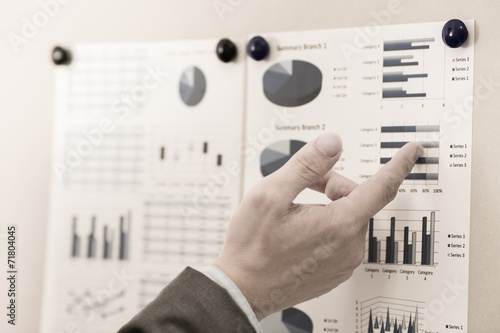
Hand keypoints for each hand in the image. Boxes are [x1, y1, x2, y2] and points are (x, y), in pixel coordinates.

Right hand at [214, 133, 422, 320]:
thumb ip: (306, 164)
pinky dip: (326, 226)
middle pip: (356, 200)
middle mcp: (349, 247)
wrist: (242, 289)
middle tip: (302, 186)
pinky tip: (299, 232)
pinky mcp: (335, 272)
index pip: (382, 187)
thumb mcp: (271, 194)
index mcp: (340, 224)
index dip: (398, 164)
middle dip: (333, 185)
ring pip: (348, 219)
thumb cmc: (253, 246)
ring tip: (295, 212)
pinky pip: (342, 239)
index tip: (412, 152)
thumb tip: (332, 144)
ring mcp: (343, 263)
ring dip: (328, 207)